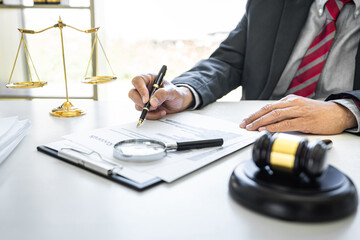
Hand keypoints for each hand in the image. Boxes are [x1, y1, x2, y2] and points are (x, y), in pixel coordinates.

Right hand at [128, 74, 193, 119]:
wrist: (180, 103)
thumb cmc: (176, 94)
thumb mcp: (172, 92)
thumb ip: (162, 94)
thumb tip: (152, 102)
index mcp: (149, 79)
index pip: (137, 81)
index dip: (140, 90)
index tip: (147, 100)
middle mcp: (144, 88)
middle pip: (132, 94)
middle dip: (141, 102)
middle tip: (152, 107)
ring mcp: (143, 98)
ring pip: (137, 105)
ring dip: (149, 110)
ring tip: (161, 109)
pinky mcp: (145, 108)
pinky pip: (144, 113)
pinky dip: (152, 115)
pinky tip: (161, 112)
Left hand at [240, 95, 356, 133]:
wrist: (338, 114)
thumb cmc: (318, 113)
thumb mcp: (299, 108)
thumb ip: (286, 112)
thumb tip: (270, 121)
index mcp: (290, 100)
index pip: (268, 106)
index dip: (255, 114)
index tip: (245, 121)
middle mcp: (293, 103)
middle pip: (268, 109)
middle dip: (254, 117)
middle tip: (244, 124)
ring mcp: (299, 111)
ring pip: (275, 115)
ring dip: (261, 122)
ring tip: (251, 128)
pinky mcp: (305, 120)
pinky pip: (286, 123)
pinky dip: (274, 127)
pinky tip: (266, 130)